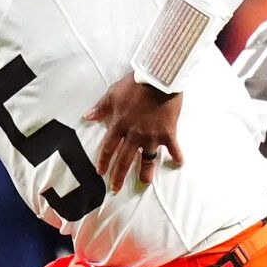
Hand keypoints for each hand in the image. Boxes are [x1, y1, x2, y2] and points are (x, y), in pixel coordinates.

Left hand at [87, 75, 183, 190]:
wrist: (159, 78)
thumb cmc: (135, 84)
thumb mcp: (113, 93)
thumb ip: (100, 108)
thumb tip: (87, 116)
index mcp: (119, 125)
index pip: (108, 148)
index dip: (104, 162)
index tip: (101, 173)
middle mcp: (134, 135)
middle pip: (125, 160)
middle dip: (119, 176)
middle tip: (115, 188)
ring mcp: (152, 136)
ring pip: (147, 159)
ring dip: (146, 172)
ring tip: (145, 182)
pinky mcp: (168, 133)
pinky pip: (173, 149)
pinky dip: (177, 156)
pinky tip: (179, 163)